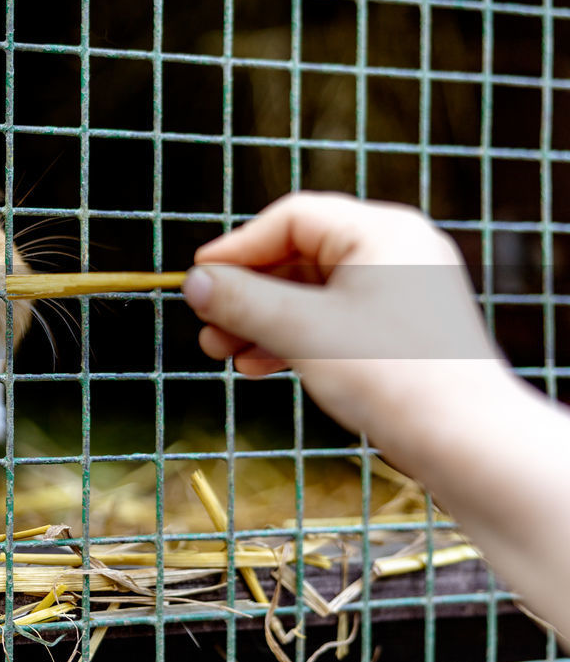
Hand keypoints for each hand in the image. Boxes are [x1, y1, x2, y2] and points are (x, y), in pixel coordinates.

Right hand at [181, 191, 504, 450]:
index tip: (198, 278)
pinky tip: (258, 365)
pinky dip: (293, 337)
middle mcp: (396, 251)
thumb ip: (243, 301)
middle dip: (247, 293)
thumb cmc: (395, 376)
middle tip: (206, 323)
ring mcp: (401, 291)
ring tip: (222, 351)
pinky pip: (332, 319)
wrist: (467, 442)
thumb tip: (193, 282)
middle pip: (299, 255)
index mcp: (382, 232)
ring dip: (263, 319)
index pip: (292, 219)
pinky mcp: (399, 330)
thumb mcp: (303, 332)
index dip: (238, 248)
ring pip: (312, 292)